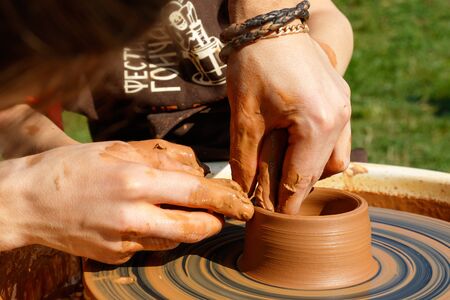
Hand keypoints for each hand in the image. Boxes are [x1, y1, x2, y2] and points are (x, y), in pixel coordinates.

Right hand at [1, 140, 252, 263]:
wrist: (28, 201)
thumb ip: (159, 158)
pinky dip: (161, 234)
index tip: (242, 203)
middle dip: (218, 222)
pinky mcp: (115, 256)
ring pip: (176, 240)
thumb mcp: (117, 149)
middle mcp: (132, 215)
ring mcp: (123, 240)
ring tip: (193, 215)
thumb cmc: (73, 168)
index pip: (195, 193)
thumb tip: (194, 170)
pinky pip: (151, 246)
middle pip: (194, 227)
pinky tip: (150, 219)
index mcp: (135, 181)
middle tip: (228, 215)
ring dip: (192, 228)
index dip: (225, 199)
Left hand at [227, 34, 350, 213]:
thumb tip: (244, 192)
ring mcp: (344, 107)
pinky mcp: (341, 99)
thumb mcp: (244, 116)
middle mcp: (338, 118)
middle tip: (273, 197)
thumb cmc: (254, 65)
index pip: (301, 179)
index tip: (277, 221)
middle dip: (297, 188)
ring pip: (334, 158)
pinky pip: (337, 137)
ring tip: (284, 170)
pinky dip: (319, 149)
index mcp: (316, 123)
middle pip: (320, 172)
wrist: (270, 25)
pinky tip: (298, 146)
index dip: (287, 204)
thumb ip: (245, 158)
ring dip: (311, 169)